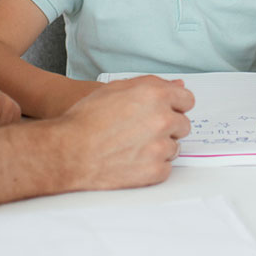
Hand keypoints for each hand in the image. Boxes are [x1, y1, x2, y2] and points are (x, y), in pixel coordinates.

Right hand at [57, 76, 194, 189]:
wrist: (68, 151)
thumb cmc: (86, 119)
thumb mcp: (115, 89)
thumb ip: (150, 85)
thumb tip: (178, 87)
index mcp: (155, 95)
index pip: (187, 100)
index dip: (174, 106)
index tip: (165, 112)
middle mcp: (163, 119)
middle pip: (183, 125)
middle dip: (167, 127)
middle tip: (141, 131)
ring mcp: (161, 147)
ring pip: (175, 147)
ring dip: (159, 147)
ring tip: (132, 146)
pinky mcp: (156, 171)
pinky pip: (166, 168)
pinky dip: (152, 166)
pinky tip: (132, 160)